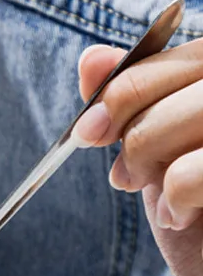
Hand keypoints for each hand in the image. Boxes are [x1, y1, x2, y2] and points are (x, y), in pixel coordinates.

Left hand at [74, 39, 202, 275]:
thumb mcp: (160, 151)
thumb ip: (130, 103)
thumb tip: (89, 60)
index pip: (157, 61)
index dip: (114, 96)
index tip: (88, 135)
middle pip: (155, 91)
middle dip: (130, 141)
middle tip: (131, 178)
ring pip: (163, 128)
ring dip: (150, 176)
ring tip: (167, 204)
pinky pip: (187, 175)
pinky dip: (174, 201)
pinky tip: (183, 216)